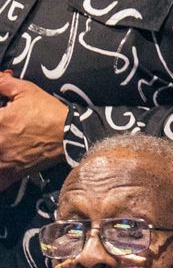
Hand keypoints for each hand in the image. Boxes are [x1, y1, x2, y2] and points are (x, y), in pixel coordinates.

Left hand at [0, 75, 68, 189]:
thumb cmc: (49, 112)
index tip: (2, 117)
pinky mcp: (13, 172)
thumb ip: (3, 84)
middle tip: (5, 131)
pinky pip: (0, 183)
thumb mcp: (26, 91)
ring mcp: (3, 161)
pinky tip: (3, 168)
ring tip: (5, 148)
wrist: (70, 134)